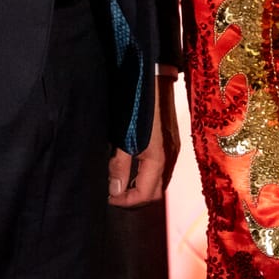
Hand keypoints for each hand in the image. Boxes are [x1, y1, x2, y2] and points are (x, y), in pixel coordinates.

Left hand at [109, 73, 182, 207]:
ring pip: (158, 182)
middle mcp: (169, 157)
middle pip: (155, 193)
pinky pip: (160, 170)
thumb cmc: (136, 105)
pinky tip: (130, 169)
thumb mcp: (124, 136)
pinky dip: (145, 176)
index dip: (125, 202)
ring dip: (139, 188)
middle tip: (112, 194)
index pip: (145, 195)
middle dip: (133, 199)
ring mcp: (172, 149)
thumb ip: (119, 164)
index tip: (106, 198)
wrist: (154, 77)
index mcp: (158, 158)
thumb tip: (114, 191)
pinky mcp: (170, 142)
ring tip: (118, 183)